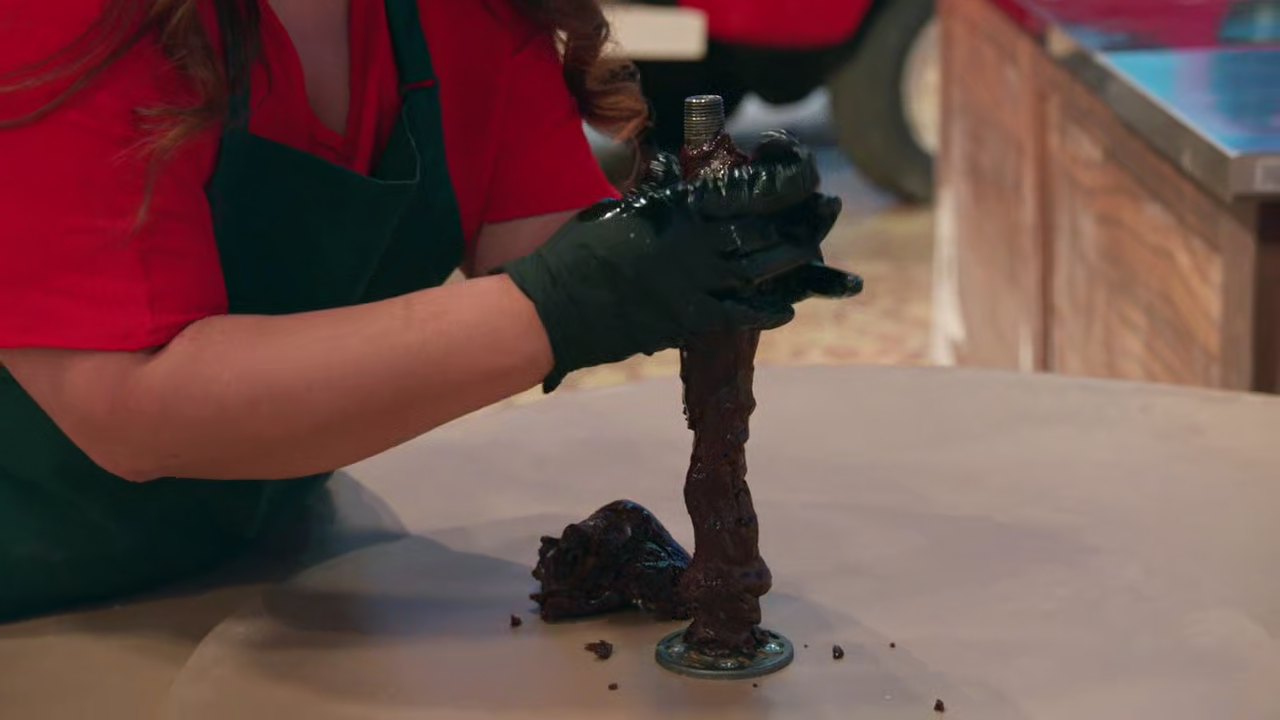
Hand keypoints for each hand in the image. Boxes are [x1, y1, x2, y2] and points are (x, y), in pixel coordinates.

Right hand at [501, 150, 831, 390]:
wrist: (553, 306)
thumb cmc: (578, 252)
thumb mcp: (623, 210)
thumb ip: (663, 202)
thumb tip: (690, 192)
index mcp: (676, 206)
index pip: (748, 188)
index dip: (786, 182)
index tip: (805, 176)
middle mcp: (693, 241)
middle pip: (766, 229)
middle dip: (800, 222)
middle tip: (820, 217)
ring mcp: (693, 282)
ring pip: (762, 269)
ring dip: (792, 261)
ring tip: (808, 254)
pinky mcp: (688, 319)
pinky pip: (742, 313)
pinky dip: (769, 310)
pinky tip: (785, 306)